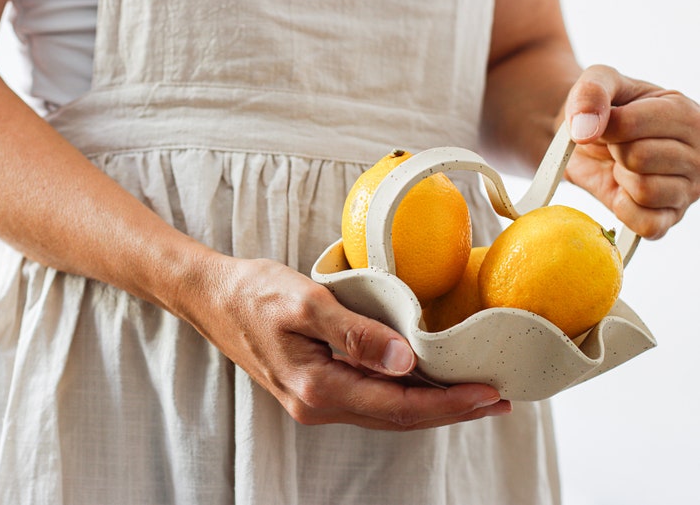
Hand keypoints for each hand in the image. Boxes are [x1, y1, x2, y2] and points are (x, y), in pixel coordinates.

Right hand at [186, 255, 510, 430]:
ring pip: (387, 413)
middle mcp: (319, 405)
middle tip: (498, 399)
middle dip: (452, 411)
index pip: (399, 406)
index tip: (490, 393)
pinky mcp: (316, 389)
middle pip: (399, 417)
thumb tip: (404, 362)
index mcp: (319, 388)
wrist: (213, 298)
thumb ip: (355, 334)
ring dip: (433, 406)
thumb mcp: (306, 303)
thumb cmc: (255, 293)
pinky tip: (425, 383)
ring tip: (474, 395)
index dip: (449, 403)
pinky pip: (371, 401)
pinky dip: (406, 396)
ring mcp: (316, 401)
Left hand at [563, 64, 699, 238]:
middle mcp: (699, 151)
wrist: (588, 137)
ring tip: (624, 167)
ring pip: (645, 192)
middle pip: (638, 159)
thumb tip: (585, 129)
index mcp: (685, 112)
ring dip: (621, 180)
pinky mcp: (671, 217)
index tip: (606, 123)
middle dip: (614, 152)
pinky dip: (625, 211)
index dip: (605, 126)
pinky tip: (624, 193)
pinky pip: (647, 225)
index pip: (632, 125)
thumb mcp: (598, 82)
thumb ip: (592, 92)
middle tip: (617, 147)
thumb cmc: (603, 108)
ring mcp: (689, 188)